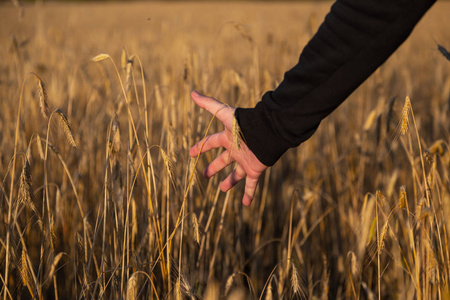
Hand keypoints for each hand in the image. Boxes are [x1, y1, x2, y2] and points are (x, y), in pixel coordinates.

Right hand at [189, 91, 267, 205]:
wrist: (267, 132)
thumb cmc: (245, 123)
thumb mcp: (224, 113)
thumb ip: (209, 104)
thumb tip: (192, 92)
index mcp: (228, 138)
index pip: (211, 142)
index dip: (200, 147)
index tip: (191, 153)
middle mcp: (236, 150)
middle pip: (223, 160)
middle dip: (214, 167)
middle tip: (204, 175)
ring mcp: (245, 161)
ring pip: (236, 174)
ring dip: (230, 182)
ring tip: (223, 190)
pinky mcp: (255, 170)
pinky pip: (251, 185)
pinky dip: (249, 194)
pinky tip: (246, 205)